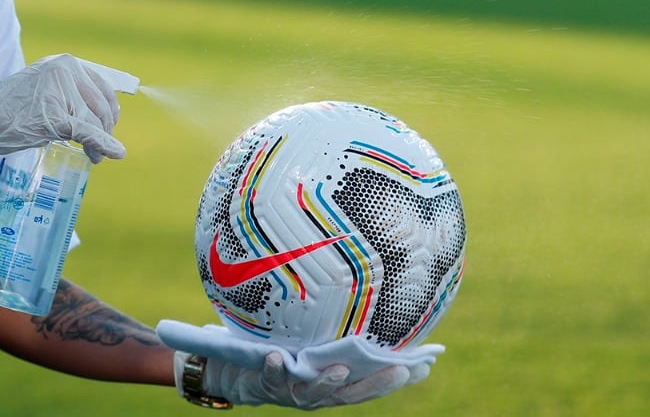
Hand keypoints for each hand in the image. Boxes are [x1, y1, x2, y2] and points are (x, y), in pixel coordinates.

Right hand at [0, 54, 134, 170]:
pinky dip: (102, 144)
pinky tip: (112, 154)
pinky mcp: (54, 115)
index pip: (102, 87)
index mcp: (64, 63)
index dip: (109, 111)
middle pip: (102, 105)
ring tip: (93, 156)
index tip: (108, 127)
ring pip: (95, 122)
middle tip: (99, 149)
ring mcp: (59, 91)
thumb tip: (105, 114)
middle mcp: (64, 70)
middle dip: (106, 130)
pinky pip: (87, 132)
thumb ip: (70, 94)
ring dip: (100, 143)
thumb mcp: (44, 90)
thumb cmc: (10, 108)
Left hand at [160, 320, 438, 409]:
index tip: (428, 364)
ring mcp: (288, 389)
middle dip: (378, 383)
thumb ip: (318, 303)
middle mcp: (313, 386)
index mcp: (327, 373)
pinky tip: (278, 357)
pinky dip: (274, 369)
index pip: (370, 377)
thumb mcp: (294, 320)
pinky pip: (268, 378)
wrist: (222, 361)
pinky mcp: (261, 384)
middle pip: (352, 391)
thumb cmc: (265, 336)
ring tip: (338, 368)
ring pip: (313, 392)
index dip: (398, 374)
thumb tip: (346, 257)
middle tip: (402, 368)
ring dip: (326, 382)